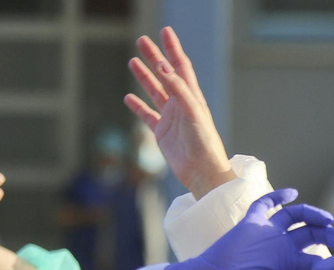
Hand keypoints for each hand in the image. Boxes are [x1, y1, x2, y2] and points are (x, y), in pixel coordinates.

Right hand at [124, 27, 233, 199]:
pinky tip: (128, 97)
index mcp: (192, 98)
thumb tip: (164, 67)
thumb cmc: (204, 144)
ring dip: (145, 77)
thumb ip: (179, 89)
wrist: (203, 173)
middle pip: (165, 75)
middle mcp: (181, 105)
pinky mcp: (163, 134)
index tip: (165, 31)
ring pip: (155, 92)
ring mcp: (171, 119)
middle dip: (155, 57)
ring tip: (133, 61)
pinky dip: (138, 106)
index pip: (181, 67)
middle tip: (142, 41)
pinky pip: (148, 116)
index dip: (173, 49)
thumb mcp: (193, 112)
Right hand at [163, 188, 333, 269]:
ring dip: (313, 215)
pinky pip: (266, 204)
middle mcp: (283, 247)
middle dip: (330, 236)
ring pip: (296, 217)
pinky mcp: (253, 222)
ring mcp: (269, 233)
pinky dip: (279, 196)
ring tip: (327, 220)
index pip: (320, 257)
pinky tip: (293, 193)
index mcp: (292, 266)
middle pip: (313, 234)